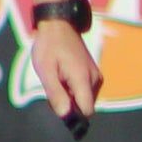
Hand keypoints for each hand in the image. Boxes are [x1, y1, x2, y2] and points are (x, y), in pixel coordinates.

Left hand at [29, 17, 101, 131]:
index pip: (87, 111)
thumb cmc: (49, 46)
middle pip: (85, 106)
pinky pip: (86, 91)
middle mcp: (94, 79)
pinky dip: (74, 90)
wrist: (59, 25)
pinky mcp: (94, 74)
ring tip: (57, 81)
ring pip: (85, 99)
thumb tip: (64, 115)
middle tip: (53, 89)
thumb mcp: (46, 70)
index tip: (59, 108)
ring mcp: (96, 75)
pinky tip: (63, 78)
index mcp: (82, 78)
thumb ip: (56, 93)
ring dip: (71, 97)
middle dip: (70, 105)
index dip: (73, 116)